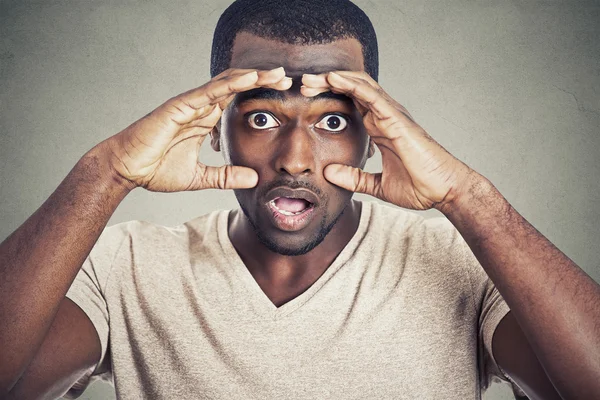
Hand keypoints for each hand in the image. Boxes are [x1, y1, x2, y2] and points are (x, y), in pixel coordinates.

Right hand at [103, 67, 291, 191]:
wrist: (126, 170)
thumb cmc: (155, 170)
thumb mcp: (199, 177)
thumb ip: (225, 176)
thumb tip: (254, 179)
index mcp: (205, 121)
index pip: (237, 102)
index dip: (259, 96)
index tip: (283, 98)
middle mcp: (200, 108)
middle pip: (237, 87)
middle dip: (262, 81)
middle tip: (287, 80)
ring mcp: (190, 104)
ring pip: (226, 83)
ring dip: (252, 77)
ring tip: (276, 73)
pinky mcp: (180, 106)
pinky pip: (209, 91)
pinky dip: (230, 83)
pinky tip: (250, 78)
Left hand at [301, 71, 473, 210]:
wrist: (443, 191)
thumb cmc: (419, 187)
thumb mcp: (377, 185)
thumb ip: (354, 178)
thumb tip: (328, 173)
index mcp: (379, 129)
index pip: (351, 105)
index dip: (330, 98)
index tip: (307, 100)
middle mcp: (384, 117)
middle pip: (351, 91)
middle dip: (326, 85)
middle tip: (303, 85)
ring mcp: (391, 115)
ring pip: (359, 86)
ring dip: (334, 80)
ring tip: (311, 78)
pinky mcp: (396, 119)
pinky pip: (371, 95)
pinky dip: (351, 85)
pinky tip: (333, 79)